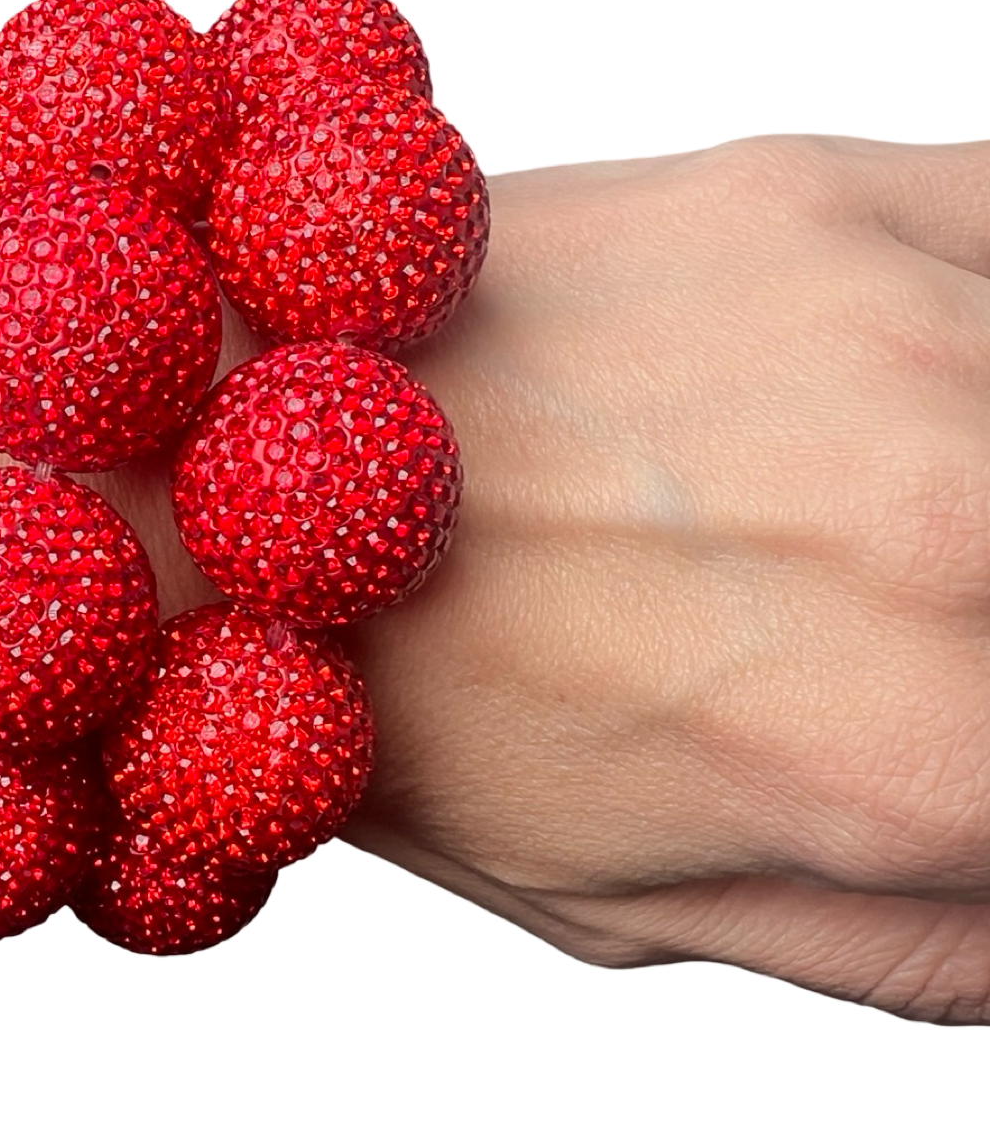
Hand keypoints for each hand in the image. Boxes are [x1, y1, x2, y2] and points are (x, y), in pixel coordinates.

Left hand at [338, 137, 989, 1022]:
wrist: (219, 481)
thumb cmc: (413, 703)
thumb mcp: (661, 914)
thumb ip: (936, 941)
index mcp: (929, 763)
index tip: (954, 723)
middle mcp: (963, 533)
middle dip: (984, 648)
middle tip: (915, 643)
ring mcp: (908, 334)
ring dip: (969, 498)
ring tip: (874, 536)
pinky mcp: (835, 191)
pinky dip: (986, 337)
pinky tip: (915, 402)